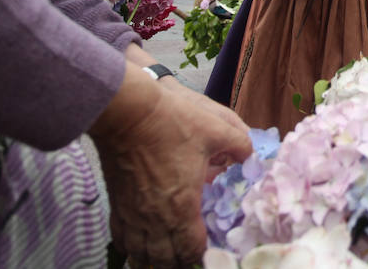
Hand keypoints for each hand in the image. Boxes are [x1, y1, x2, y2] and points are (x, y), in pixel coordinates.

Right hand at [92, 64, 251, 266]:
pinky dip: (132, 247)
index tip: (210, 249)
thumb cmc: (172, 121)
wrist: (128, 113)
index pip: (191, 249)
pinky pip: (122, 238)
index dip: (201, 255)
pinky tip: (139, 245)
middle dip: (178, 262)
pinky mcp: (117, 204)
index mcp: (182, 205)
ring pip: (140, 254)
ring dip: (155, 259)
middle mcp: (155, 217)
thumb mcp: (216, 128)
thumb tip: (250, 156)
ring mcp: (133, 213)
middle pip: (164, 259)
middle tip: (190, 256)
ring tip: (166, 257)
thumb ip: (240, 144)